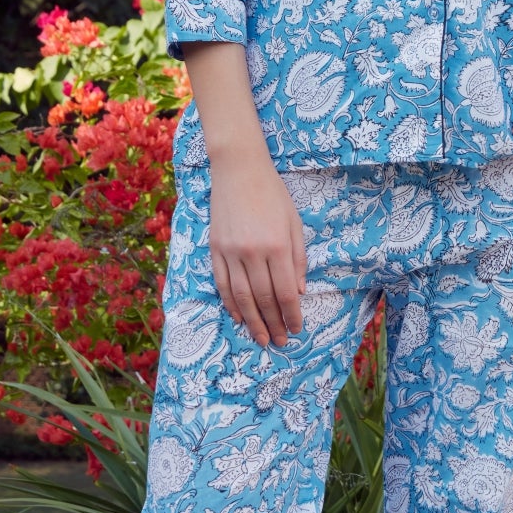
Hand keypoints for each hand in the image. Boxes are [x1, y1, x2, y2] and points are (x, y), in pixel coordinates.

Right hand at [208, 151, 307, 347]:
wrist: (238, 170)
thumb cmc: (273, 194)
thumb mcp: (295, 223)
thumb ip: (298, 259)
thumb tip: (298, 292)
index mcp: (277, 246)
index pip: (285, 292)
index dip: (292, 315)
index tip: (297, 329)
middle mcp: (252, 252)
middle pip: (263, 299)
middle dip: (274, 324)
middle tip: (281, 342)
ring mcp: (230, 252)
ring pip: (241, 296)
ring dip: (252, 321)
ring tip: (261, 338)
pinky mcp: (214, 249)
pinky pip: (221, 284)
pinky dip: (230, 303)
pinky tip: (239, 317)